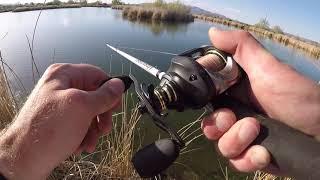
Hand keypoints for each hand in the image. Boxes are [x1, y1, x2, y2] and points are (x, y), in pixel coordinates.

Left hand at [0, 64, 123, 179]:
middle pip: (94, 95)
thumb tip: (119, 85)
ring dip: (94, 129)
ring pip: (88, 112)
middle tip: (105, 128)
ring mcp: (59, 105)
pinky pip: (79, 124)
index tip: (116, 105)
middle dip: (102, 115)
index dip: (109, 89)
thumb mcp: (83, 107)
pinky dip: (84, 135)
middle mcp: (60, 87)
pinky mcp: (58, 122)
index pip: (96, 74)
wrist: (24, 160)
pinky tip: (81, 145)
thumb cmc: (48, 130)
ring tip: (90, 142)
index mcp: (63, 75)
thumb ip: (104, 95)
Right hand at [199, 29, 319, 173]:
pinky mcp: (252, 156)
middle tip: (239, 120)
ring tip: (257, 133)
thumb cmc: (300, 97)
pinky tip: (264, 153)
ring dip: (237, 141)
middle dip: (220, 125)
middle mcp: (237, 114)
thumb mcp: (268, 68)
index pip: (206, 98)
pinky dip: (249, 159)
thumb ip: (240, 47)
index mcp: (236, 92)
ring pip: (221, 145)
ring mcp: (244, 137)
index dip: (204, 101)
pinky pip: (237, 162)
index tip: (215, 100)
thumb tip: (212, 32)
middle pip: (209, 125)